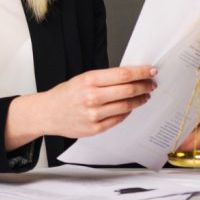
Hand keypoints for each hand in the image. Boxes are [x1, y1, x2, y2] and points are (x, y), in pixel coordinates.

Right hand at [6, 65, 156, 148]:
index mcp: (89, 80)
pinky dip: (127, 112)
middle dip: (144, 86)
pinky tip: (130, 107)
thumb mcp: (82, 79)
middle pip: (128, 90)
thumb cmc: (65, 95)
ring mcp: (95, 114)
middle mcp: (92, 97)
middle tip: (152, 84)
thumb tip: (129, 76)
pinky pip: (119, 119)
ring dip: (139, 100)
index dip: (141, 72)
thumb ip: (104, 79)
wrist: (47, 113)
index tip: (151, 71)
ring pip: (126, 106)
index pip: (123, 75)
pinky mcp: (96, 128)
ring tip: (145, 96)